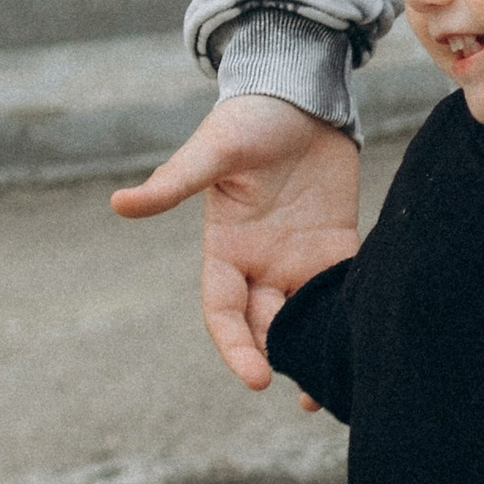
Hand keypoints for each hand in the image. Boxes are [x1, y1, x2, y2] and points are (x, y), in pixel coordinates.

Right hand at [110, 95, 360, 392]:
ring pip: (303, 316)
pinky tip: (363, 342)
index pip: (224, 313)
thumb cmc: (248, 118)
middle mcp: (260, 262)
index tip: (255, 379)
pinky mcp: (336, 244)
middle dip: (280, 358)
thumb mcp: (212, 150)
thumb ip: (175, 183)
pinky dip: (348, 316)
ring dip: (314, 349)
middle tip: (309, 391)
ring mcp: (298, 256)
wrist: (298, 93)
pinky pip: (342, 288)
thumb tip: (120, 204)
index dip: (236, 348)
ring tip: (334, 386)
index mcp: (225, 249)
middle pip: (266, 325)